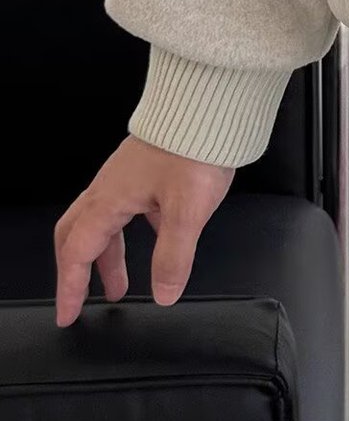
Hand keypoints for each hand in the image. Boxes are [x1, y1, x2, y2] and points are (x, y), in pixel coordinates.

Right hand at [53, 135, 235, 326]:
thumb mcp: (186, 212)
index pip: (77, 252)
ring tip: (120, 285)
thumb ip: (173, 256)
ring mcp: (126, 176)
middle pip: (77, 235)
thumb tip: (164, 292)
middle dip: (78, 272)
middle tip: (81, 301)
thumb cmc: (194, 148)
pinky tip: (154, 242)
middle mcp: (110, 187)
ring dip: (107, 256)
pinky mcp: (146, 169)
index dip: (70, 287)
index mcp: (109, 199)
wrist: (210, 106)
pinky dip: (129, 234)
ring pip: (103, 223)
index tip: (67, 315)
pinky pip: (126, 209)